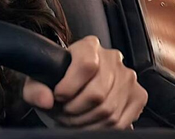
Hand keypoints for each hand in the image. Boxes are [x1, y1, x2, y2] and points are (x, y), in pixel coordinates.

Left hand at [22, 36, 147, 129]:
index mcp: (89, 46)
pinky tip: (87, 121)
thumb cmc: (57, 79)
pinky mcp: (138, 96)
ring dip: (85, 121)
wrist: (75, 84)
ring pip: (108, 110)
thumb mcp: (39, 80)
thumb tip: (45, 100)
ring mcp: (128, 77)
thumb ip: (36, 89)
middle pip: (97, 93)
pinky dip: (100, 128)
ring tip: (72, 118)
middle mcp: (112, 58)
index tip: (58, 96)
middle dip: (75, 109)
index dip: (70, 86)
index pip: (86, 64)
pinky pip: (120, 121)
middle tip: (63, 112)